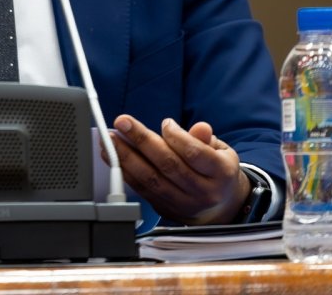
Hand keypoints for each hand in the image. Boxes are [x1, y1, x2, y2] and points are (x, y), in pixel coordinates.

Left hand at [105, 116, 248, 224]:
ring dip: (126, 157)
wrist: (219, 210)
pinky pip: (142, 190)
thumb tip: (200, 128)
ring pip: (150, 179)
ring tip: (110, 139)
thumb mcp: (221, 152)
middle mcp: (202, 192)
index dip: (176, 136)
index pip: (194, 153)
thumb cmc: (217, 173)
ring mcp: (182, 204)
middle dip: (141, 140)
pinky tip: (113, 156)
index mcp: (221, 174)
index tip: (165, 123)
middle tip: (122, 122)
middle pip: (167, 165)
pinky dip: (125, 172)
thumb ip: (206, 139)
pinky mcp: (165, 210)